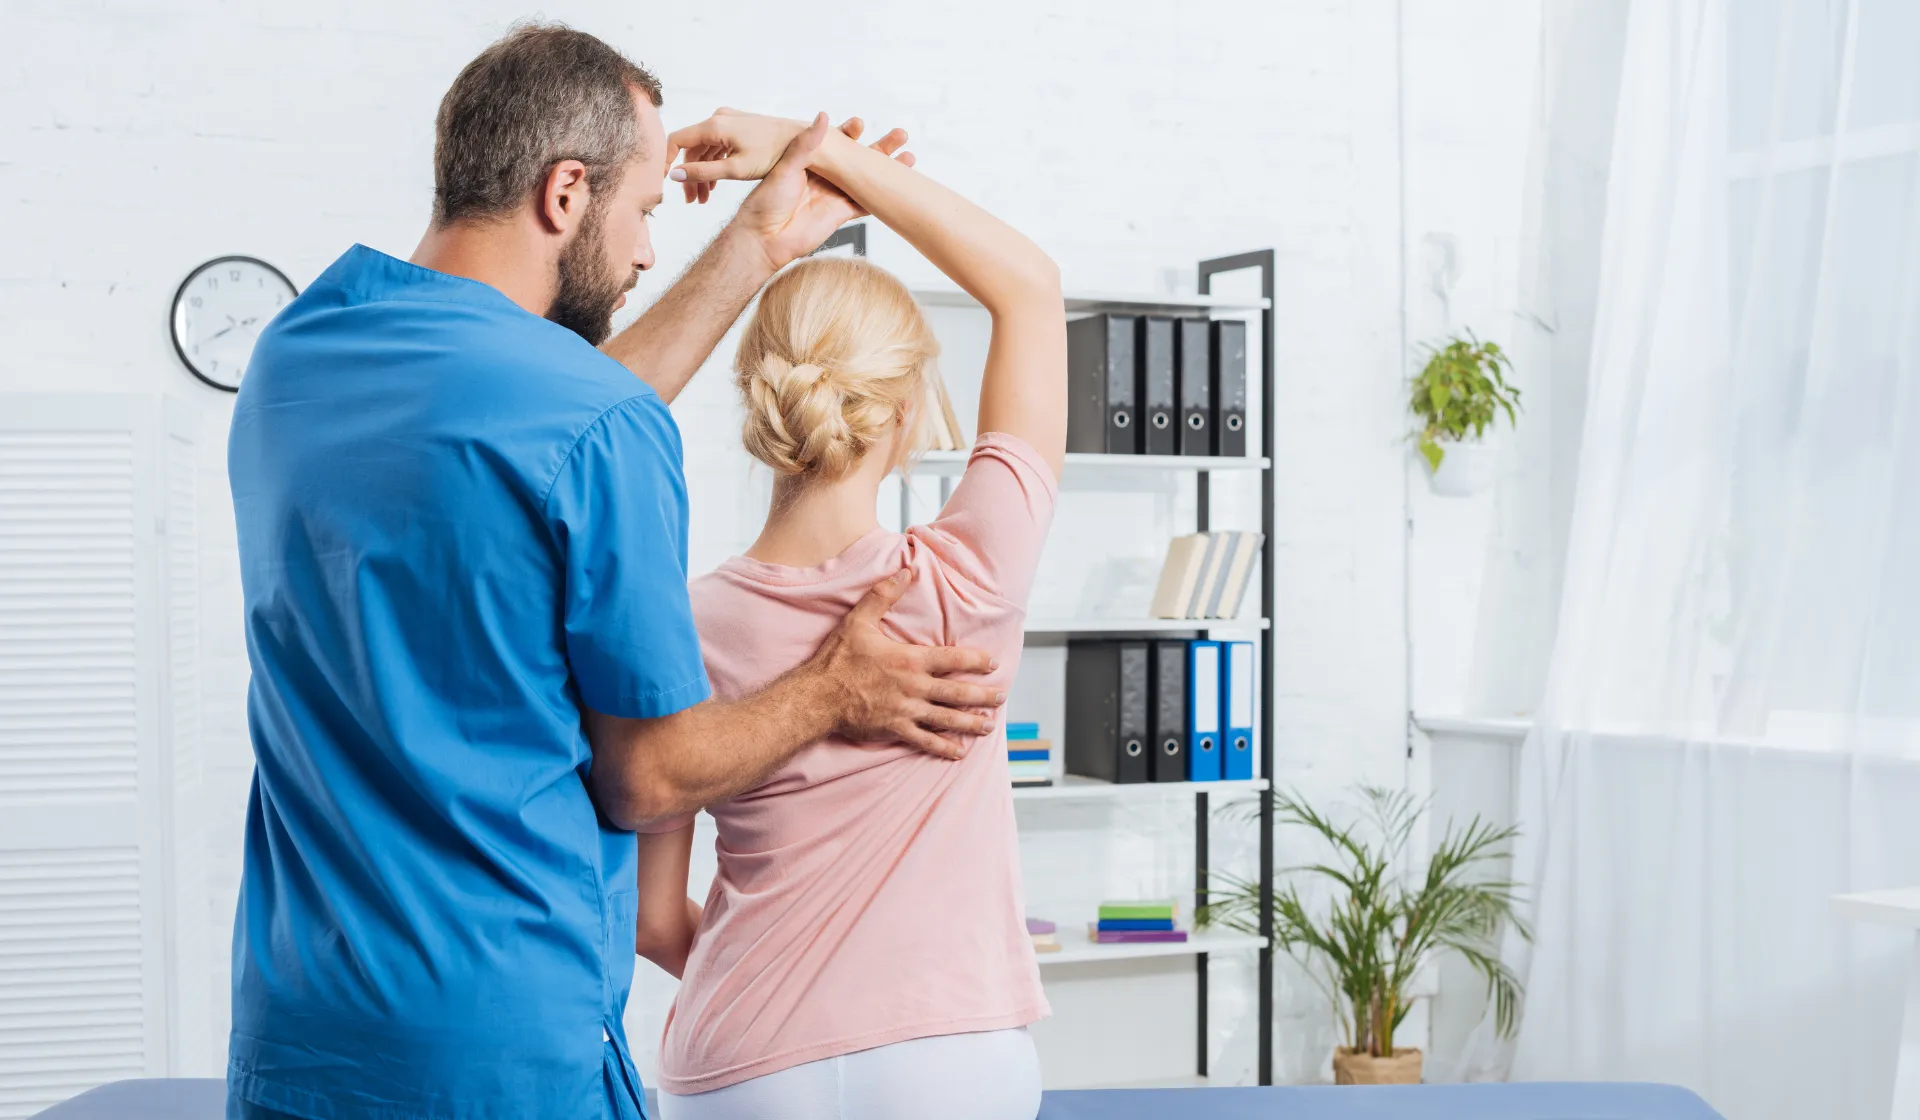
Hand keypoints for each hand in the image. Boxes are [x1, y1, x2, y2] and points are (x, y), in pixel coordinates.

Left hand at [669, 108, 913, 203]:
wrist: (764, 239)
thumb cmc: (765, 202)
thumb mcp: (785, 167)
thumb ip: (805, 144)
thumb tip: (824, 117)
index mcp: (811, 159)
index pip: (837, 141)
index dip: (851, 132)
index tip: (860, 124)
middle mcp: (827, 175)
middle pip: (859, 157)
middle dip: (881, 146)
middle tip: (900, 134)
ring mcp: (836, 194)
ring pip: (868, 178)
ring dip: (888, 168)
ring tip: (909, 156)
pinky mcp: (842, 214)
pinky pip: (867, 204)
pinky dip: (883, 197)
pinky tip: (901, 187)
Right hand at [805, 568, 1005, 758]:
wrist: (818, 696)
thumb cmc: (839, 658)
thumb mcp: (859, 620)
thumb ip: (883, 595)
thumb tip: (906, 570)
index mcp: (910, 659)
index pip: (953, 658)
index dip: (976, 660)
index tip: (992, 662)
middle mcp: (915, 686)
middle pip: (958, 692)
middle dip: (983, 695)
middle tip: (1001, 697)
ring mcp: (907, 710)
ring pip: (947, 718)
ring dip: (970, 722)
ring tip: (988, 725)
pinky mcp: (896, 729)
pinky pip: (925, 740)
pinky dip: (944, 747)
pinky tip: (959, 752)